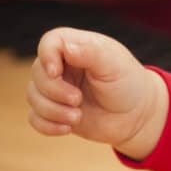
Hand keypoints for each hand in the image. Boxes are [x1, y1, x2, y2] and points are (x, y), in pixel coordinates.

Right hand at [26, 28, 167, 156]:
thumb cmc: (128, 84)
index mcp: (76, 47)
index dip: (47, 56)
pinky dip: (47, 125)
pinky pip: (35, 118)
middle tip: (78, 100)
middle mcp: (61, 67)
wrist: (136, 116)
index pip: (49, 42)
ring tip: (77, 117)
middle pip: (38, 73)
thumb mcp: (114, 64)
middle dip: (55, 91)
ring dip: (53, 110)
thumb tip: (65, 47)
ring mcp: (56, 90)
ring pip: (33, 97)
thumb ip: (91, 52)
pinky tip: (67, 128)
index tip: (56, 72)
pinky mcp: (54, 112)